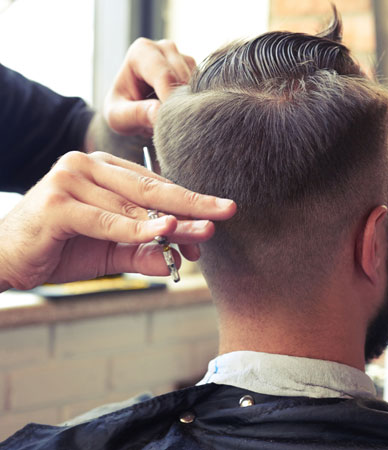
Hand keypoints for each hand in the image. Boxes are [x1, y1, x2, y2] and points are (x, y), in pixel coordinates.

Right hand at [0, 151, 235, 291]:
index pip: (156, 186)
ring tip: (205, 230)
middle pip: (152, 188)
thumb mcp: (112, 251)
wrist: (4, 260)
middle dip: (194, 203)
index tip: (221, 214)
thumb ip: (146, 251)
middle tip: (228, 210)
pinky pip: (106, 219)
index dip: (189, 204)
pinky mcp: (56, 202)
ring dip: (172, 221)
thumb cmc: (60, 250)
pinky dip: (135, 229)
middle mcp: (88, 166)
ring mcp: (70, 179)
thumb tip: (185, 257)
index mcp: (104, 171)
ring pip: (132, 205)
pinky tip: (165, 229)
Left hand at [104, 38, 195, 135]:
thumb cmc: (122, 110)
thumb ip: (136, 114)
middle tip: (175, 127)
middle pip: (183, 79)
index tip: (172, 124)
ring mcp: (184, 58)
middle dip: (180, 104)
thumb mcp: (118, 116)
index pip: (164, 75)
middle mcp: (165, 48)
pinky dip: (196, 104)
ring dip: (189, 105)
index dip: (170, 101)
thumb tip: (160, 113)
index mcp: (142, 51)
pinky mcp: (197, 71)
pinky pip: (204, 89)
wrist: (132, 107)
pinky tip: (184, 114)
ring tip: (175, 121)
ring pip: (196, 84)